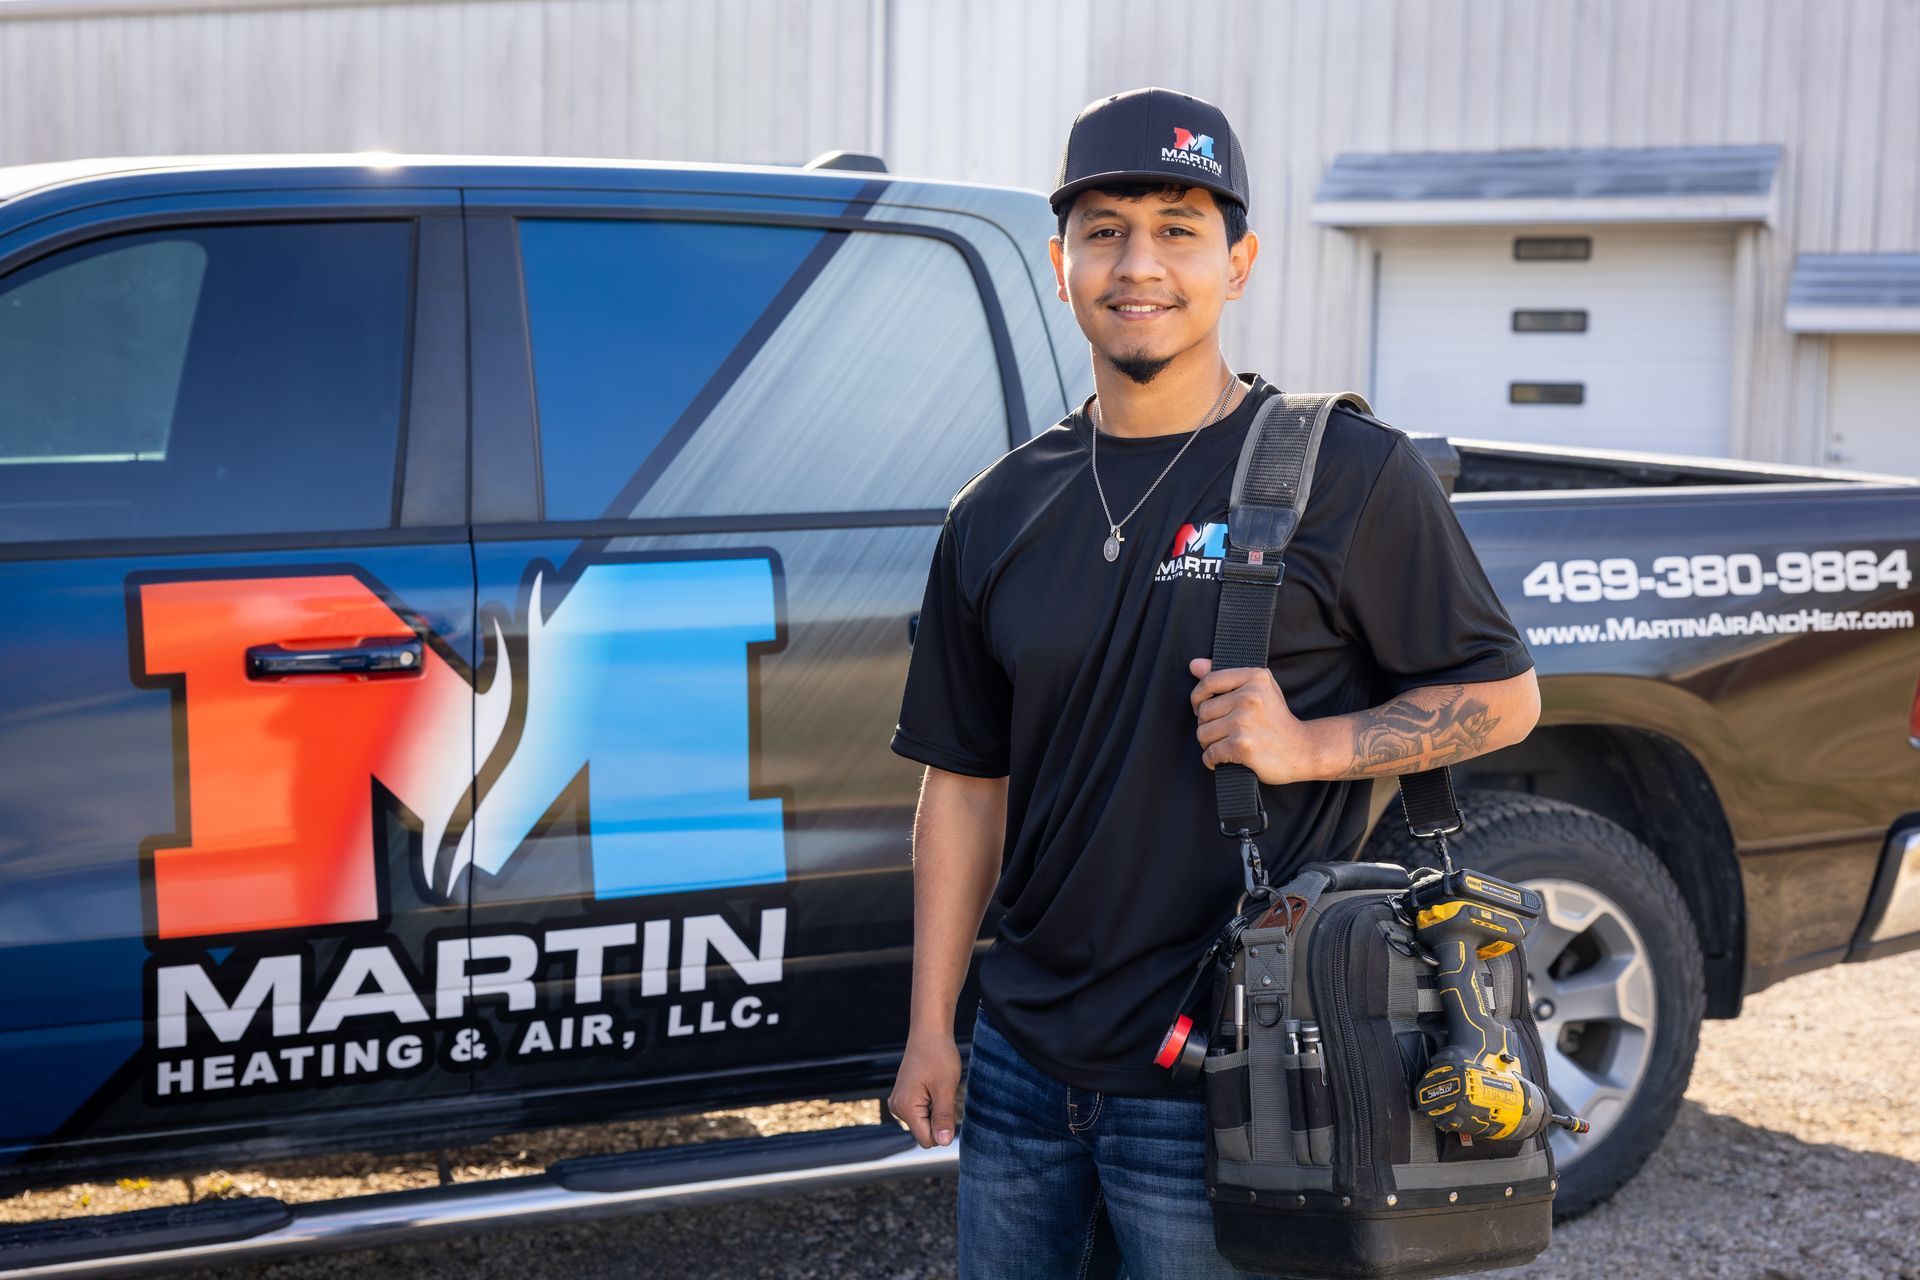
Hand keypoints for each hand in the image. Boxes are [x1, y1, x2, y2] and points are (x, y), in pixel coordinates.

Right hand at [888, 1029, 961, 1147]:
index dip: (943, 1129)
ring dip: (937, 1111)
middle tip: (944, 1095)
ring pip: (925, 1123)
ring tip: (939, 1089)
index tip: (948, 1106)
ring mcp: (899, 1103)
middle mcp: (897, 1108)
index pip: (928, 1140)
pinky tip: (934, 1088)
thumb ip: (944, 1117)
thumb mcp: (945, 1088)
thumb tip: (945, 1143)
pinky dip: (932, 1105)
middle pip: (925, 1133)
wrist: (929, 1033)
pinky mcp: (904, 1098)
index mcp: (905, 1108)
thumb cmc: (938, 1056)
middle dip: (940, 1120)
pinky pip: (922, 1113)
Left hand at [1188, 657, 1320, 784]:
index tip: (1200, 707)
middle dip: (1207, 725)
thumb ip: (1226, 676)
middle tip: (1223, 732)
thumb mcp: (1259, 688)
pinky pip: (1210, 753)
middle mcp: (1249, 697)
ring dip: (1209, 744)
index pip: (1209, 681)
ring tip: (1225, 744)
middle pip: (1203, 712)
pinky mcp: (1242, 746)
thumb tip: (1194, 665)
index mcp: (1254, 678)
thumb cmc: (1276, 719)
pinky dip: (1213, 760)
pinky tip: (1225, 759)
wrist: (1302, 750)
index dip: (1198, 697)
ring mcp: (1244, 722)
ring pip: (1203, 734)